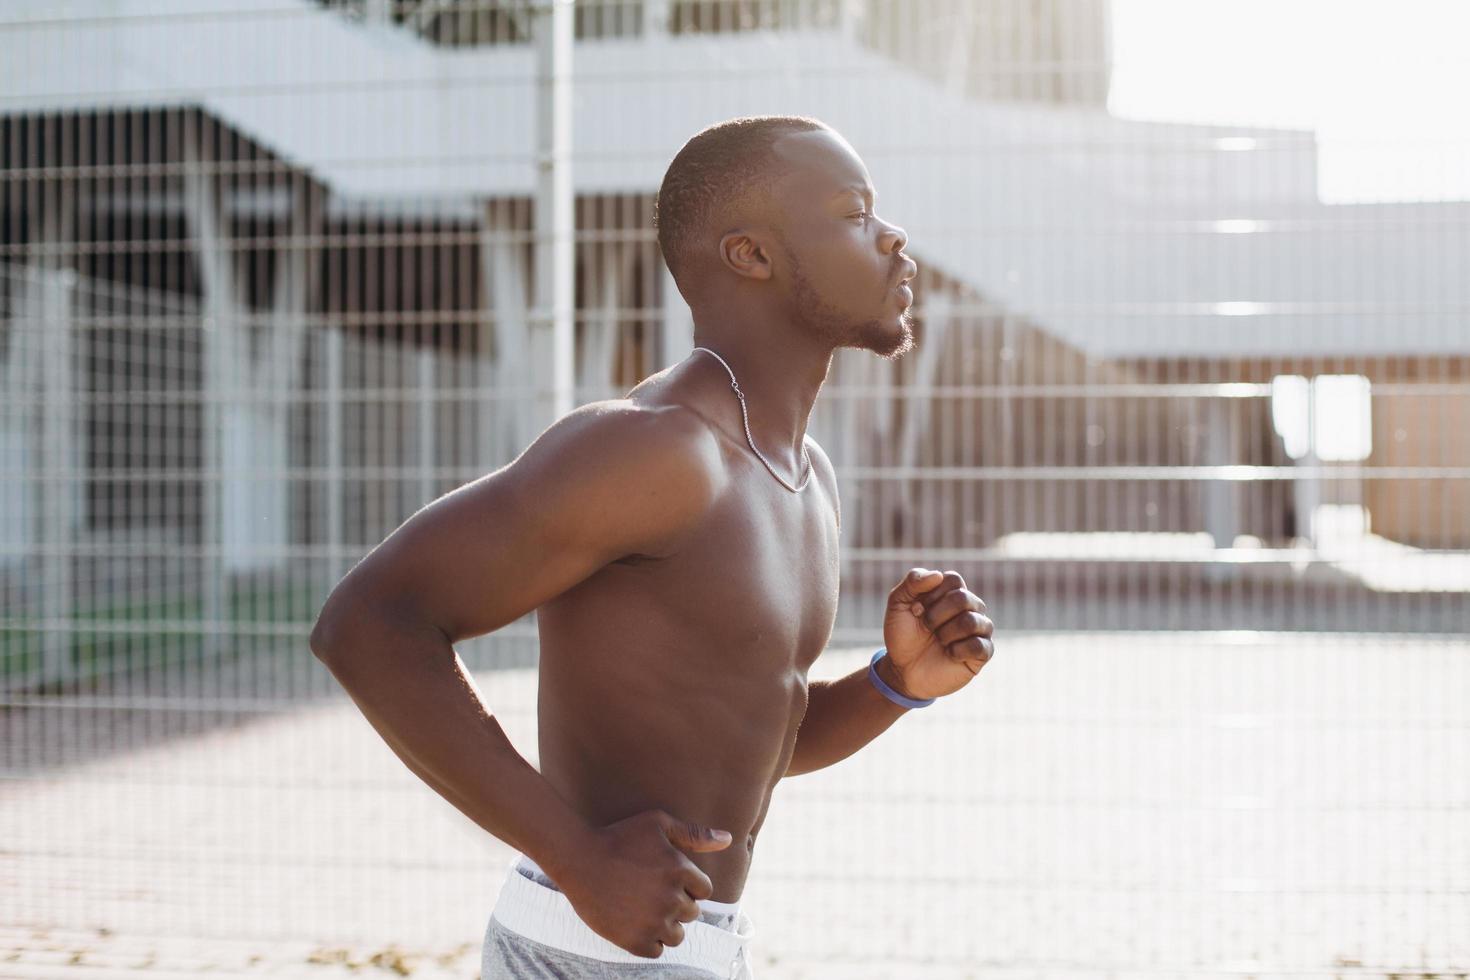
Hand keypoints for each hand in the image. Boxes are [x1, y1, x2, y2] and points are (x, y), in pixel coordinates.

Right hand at [556, 809, 732, 957]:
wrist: (578, 858)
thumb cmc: (619, 836)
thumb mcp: (657, 824)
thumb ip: (694, 834)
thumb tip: (728, 839)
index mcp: (681, 870)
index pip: (704, 891)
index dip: (687, 886)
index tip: (666, 879)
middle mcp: (671, 898)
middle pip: (691, 913)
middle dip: (677, 904)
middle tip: (650, 892)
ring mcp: (653, 922)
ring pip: (677, 936)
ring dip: (666, 926)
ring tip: (643, 909)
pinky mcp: (634, 941)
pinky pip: (657, 951)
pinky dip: (649, 941)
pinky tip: (634, 923)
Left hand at [881, 568, 994, 700]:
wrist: (903, 669)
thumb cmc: (903, 635)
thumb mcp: (898, 604)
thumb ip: (913, 581)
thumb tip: (938, 575)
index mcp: (953, 592)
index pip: (953, 580)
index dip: (931, 596)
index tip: (917, 609)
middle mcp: (971, 607)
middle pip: (963, 599)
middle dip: (936, 615)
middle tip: (926, 627)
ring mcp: (980, 629)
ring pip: (972, 621)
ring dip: (945, 634)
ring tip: (938, 641)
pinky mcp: (983, 652)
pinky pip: (979, 646)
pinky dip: (957, 651)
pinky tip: (949, 654)